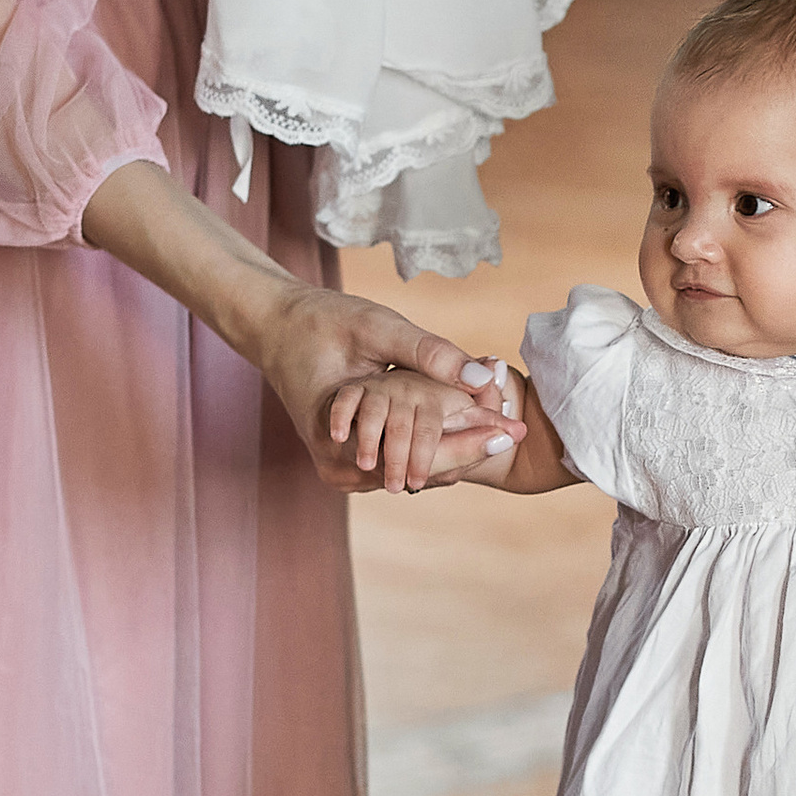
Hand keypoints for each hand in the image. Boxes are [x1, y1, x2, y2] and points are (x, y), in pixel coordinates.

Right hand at [249, 281, 503, 495]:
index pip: (422, 457)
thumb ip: (428, 352)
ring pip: (414, 472)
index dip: (472, 442)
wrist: (276, 328)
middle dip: (472, 448)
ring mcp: (341, 472)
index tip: (514, 428)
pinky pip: (400, 462)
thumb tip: (482, 374)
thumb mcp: (376, 327)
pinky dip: (433, 445)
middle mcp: (340, 467)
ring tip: (503, 430)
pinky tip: (469, 430)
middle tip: (518, 430)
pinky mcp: (346, 465)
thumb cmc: (321, 322)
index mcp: (343, 439)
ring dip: (455, 450)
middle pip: (423, 472)